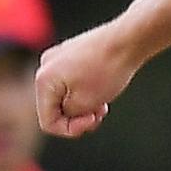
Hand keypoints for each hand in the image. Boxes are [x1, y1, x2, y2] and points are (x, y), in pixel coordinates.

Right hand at [35, 21, 138, 137]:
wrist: (127, 40)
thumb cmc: (108, 69)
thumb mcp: (86, 103)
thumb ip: (69, 115)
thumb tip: (65, 113)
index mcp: (43, 80)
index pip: (48, 121)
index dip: (70, 129)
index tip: (93, 121)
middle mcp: (45, 66)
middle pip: (55, 108)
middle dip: (77, 116)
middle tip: (99, 114)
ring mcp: (57, 58)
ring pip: (64, 96)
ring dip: (83, 106)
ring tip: (103, 103)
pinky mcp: (70, 54)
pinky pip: (71, 82)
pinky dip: (85, 92)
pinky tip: (103, 90)